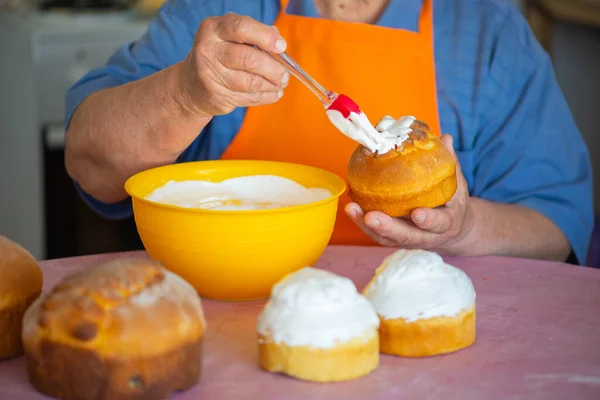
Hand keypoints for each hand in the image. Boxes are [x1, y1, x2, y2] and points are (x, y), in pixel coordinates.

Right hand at [180, 12, 289, 116]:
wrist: (190, 85)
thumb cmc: (218, 55)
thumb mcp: (228, 37)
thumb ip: (253, 34)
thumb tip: (278, 41)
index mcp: (213, 29)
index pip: (242, 28)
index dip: (265, 37)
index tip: (281, 46)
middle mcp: (208, 50)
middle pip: (249, 59)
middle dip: (273, 68)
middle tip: (285, 74)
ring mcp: (210, 75)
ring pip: (251, 82)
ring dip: (272, 84)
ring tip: (281, 83)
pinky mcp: (216, 96)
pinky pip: (249, 98)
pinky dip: (266, 97)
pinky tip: (274, 93)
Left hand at [345, 134, 474, 255]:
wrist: (452, 229)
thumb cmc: (452, 203)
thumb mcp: (457, 185)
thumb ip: (451, 164)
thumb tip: (445, 138)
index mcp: (446, 224)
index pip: (438, 224)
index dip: (428, 220)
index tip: (417, 214)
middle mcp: (426, 237)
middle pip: (405, 236)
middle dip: (387, 227)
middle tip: (371, 217)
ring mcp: (407, 239)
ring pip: (386, 238)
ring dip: (365, 225)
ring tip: (351, 208)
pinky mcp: (393, 238)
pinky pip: (375, 232)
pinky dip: (360, 220)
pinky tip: (350, 205)